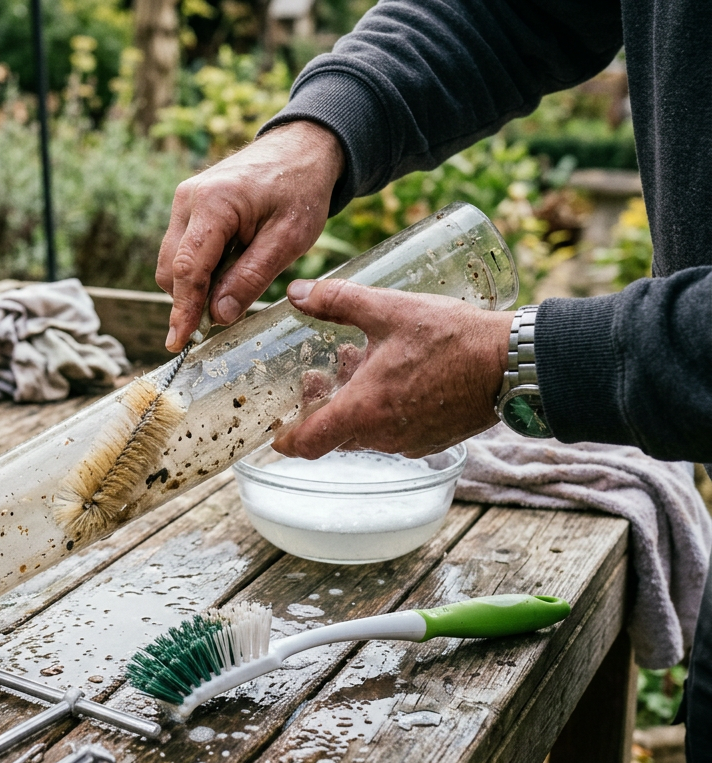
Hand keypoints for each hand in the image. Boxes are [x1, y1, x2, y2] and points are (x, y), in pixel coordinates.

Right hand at [156, 121, 344, 350]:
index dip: (183, 310)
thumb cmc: (300, 190)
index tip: (178, 343)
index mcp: (213, 203)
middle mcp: (188, 199)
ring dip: (196, 285)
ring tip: (236, 283)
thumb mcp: (288, 240)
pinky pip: (182, 250)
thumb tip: (218, 316)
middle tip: (227, 314)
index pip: (188, 269)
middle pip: (171, 269)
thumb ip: (251, 278)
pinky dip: (201, 270)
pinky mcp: (187, 207)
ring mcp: (183, 201)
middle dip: (191, 300)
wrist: (302, 148)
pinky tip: (230, 267)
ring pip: (173, 262)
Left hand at [272, 279, 512, 458]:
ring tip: (358, 362)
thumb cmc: (453, 337)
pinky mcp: (430, 441)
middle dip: (320, 406)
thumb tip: (297, 292)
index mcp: (363, 411)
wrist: (514, 363)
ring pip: (364, 432)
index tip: (274, 430)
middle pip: (333, 434)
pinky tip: (392, 377)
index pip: (307, 443)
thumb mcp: (390, 310)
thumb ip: (338, 300)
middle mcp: (382, 436)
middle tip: (317, 375)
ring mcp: (408, 443)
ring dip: (353, 404)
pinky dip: (381, 411)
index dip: (285, 439)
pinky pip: (392, 433)